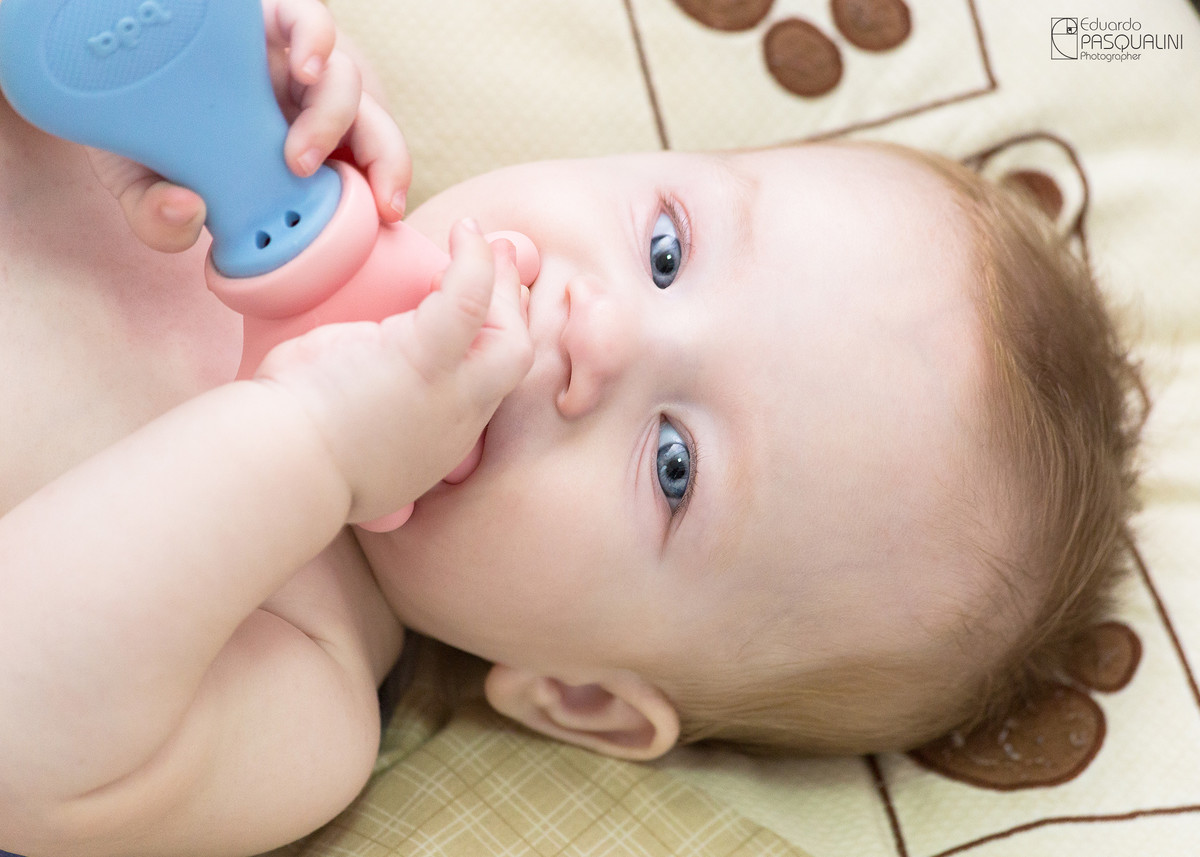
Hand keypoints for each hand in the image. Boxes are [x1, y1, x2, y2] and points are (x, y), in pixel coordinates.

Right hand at [87, 0, 410, 252]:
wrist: (97, 74)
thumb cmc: (135, 135)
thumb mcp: (141, 188)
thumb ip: (160, 221)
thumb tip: (187, 215)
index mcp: (294, 151)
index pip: (361, 165)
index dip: (384, 183)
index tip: (387, 212)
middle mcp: (299, 107)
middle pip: (371, 125)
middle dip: (382, 160)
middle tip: (365, 200)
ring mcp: (282, 61)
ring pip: (344, 80)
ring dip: (334, 119)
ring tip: (298, 157)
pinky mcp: (260, 17)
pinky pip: (306, 18)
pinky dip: (315, 38)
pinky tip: (304, 64)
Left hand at [254, 221, 533, 524]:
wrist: (278, 467)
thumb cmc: (286, 457)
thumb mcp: (341, 449)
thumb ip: (354, 423)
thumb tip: (332, 396)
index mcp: (434, 442)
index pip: (478, 390)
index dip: (481, 348)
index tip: (470, 317)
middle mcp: (454, 425)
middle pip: (510, 364)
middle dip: (511, 312)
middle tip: (497, 268)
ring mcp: (448, 395)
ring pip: (507, 337)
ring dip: (500, 286)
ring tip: (480, 242)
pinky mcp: (424, 361)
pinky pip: (469, 300)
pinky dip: (472, 263)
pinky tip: (464, 232)